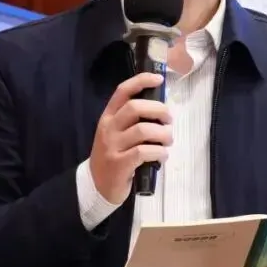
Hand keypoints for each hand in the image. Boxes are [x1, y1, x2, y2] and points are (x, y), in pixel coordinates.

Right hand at [89, 72, 172, 204]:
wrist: (97, 186)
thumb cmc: (113, 156)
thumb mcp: (116, 134)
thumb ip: (133, 121)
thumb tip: (162, 110)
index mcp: (108, 117)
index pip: (122, 91)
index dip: (141, 81)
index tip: (159, 79)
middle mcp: (108, 128)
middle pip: (135, 108)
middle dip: (158, 110)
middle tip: (169, 120)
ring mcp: (112, 147)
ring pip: (143, 130)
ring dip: (163, 134)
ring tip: (168, 141)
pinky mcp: (119, 164)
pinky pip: (144, 152)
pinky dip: (159, 152)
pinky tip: (162, 156)